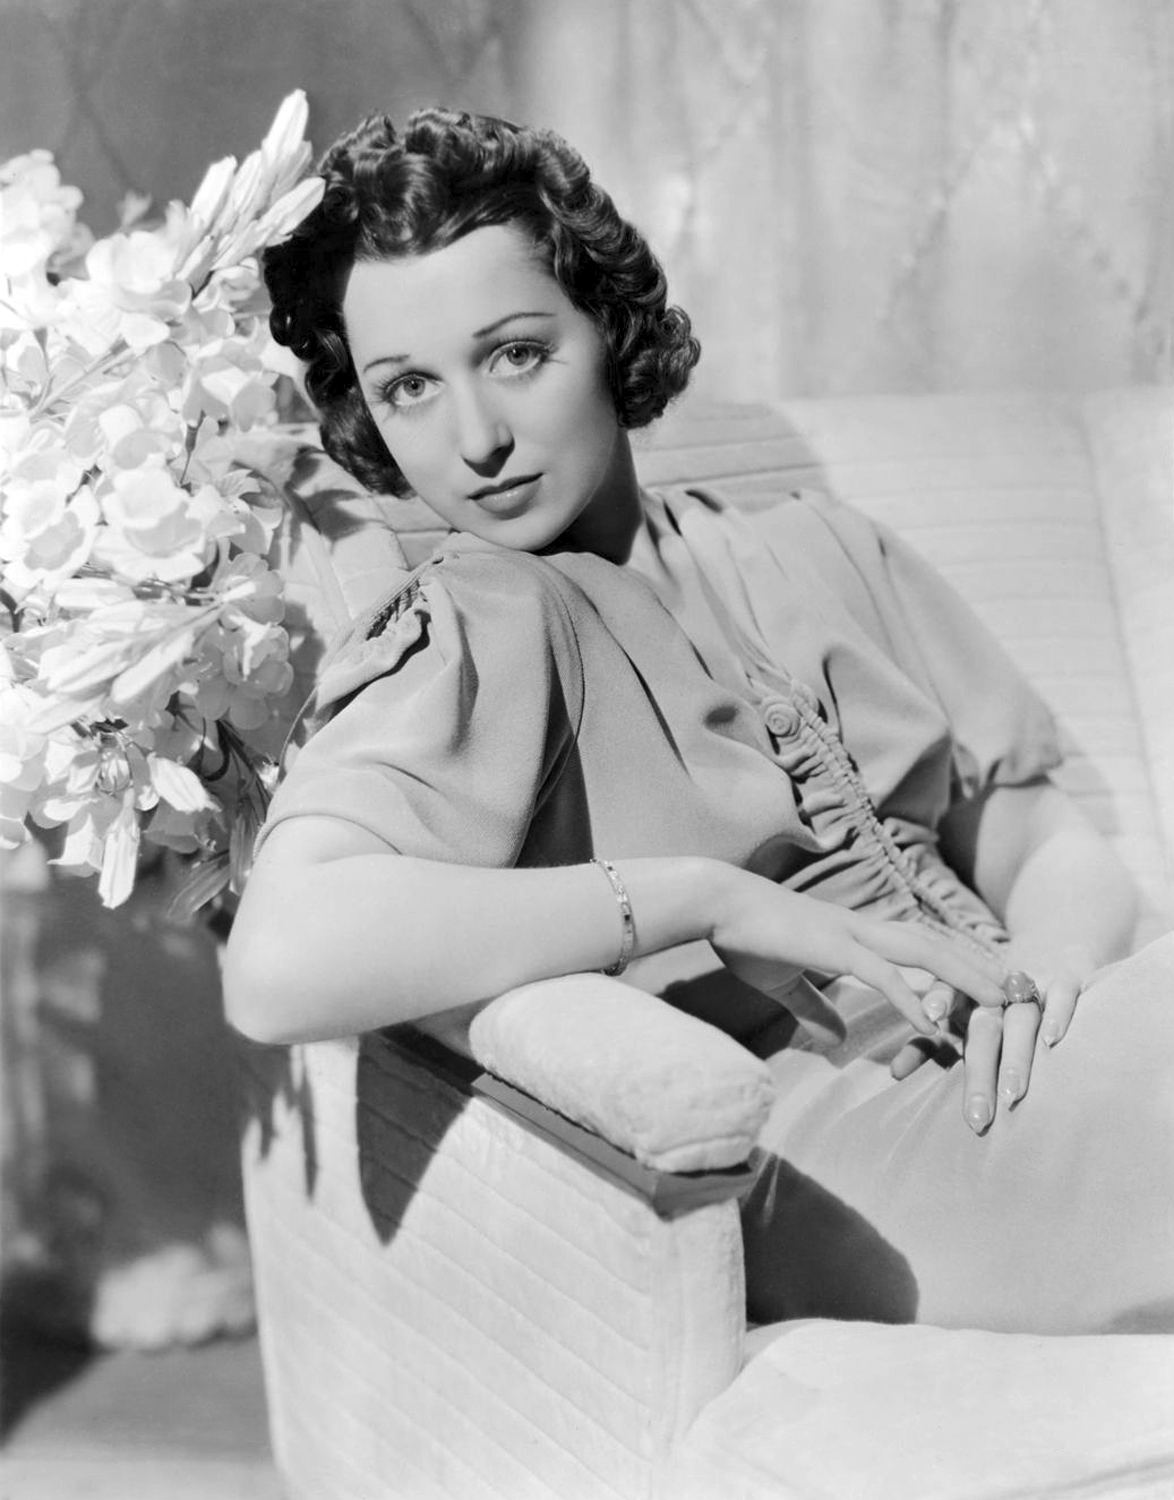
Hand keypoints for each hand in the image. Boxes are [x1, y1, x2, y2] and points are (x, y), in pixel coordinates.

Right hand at [707, 872, 1006, 1045]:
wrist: (717, 904)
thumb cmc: (745, 938)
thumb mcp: (784, 982)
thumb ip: (814, 1008)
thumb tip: (834, 1041)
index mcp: (857, 934)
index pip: (921, 946)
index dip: (959, 964)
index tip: (993, 983)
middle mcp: (865, 929)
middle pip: (939, 946)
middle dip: (982, 969)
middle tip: (1023, 992)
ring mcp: (852, 934)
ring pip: (924, 954)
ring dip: (966, 979)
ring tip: (1002, 1005)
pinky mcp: (832, 948)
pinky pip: (882, 976)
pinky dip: (911, 1000)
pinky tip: (935, 1026)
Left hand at [891, 945, 1093, 1132]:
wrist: (1052, 947)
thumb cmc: (993, 999)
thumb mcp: (959, 1018)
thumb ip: (927, 1044)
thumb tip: (895, 1073)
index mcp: (965, 987)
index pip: (947, 989)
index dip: (938, 1000)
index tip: (929, 1017)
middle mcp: (997, 986)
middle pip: (985, 1025)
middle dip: (979, 1070)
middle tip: (975, 1116)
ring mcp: (1034, 982)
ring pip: (1023, 1017)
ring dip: (1016, 1055)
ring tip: (1011, 1094)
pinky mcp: (1068, 979)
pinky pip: (1065, 995)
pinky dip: (1058, 1014)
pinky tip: (1052, 1040)